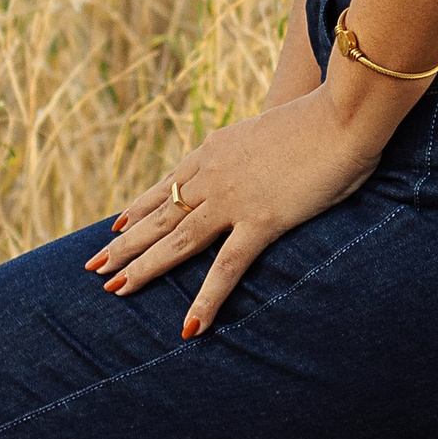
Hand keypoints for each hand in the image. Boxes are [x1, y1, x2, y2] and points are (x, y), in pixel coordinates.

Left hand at [87, 81, 393, 336]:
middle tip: (94, 266)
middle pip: (159, 215)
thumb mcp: (272, 130)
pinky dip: (206, 300)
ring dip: (144, 267)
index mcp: (215, 150)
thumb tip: (256, 157)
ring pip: (177, 241)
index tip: (114, 225)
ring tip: (114, 289)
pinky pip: (227, 268)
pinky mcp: (262, 221)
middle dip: (124, 243)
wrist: (343, 112)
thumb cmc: (322, 118)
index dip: (137, 208)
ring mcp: (233, 199)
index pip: (166, 184)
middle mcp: (214, 174)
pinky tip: (189, 326)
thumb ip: (254, 149)